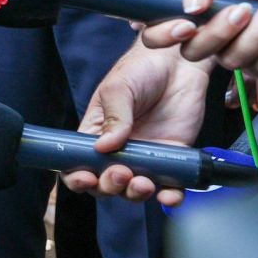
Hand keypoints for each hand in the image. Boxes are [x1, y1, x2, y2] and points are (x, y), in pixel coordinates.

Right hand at [63, 44, 211, 205]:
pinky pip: (171, 185)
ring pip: (134, 189)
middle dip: (109, 186)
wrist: (179, 62)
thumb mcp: (119, 89)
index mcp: (96, 135)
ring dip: (135, 193)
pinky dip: (171, 196)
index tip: (86, 178)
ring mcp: (145, 157)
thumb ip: (114, 117)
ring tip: (142, 183)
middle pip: (105, 183)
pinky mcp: (173, 157)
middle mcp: (118, 151)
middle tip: (120, 173)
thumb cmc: (141, 70)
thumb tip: (104, 147)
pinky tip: (171, 194)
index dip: (78, 178)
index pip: (78, 164)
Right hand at [139, 0, 257, 78]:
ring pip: (233, 60)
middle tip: (243, 9)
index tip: (186, 25)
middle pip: (195, 53)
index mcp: (197, 14)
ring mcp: (239, 54)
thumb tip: (188, 6)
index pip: (159, 35)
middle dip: (220, 32)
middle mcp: (213, 38)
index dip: (163, 36)